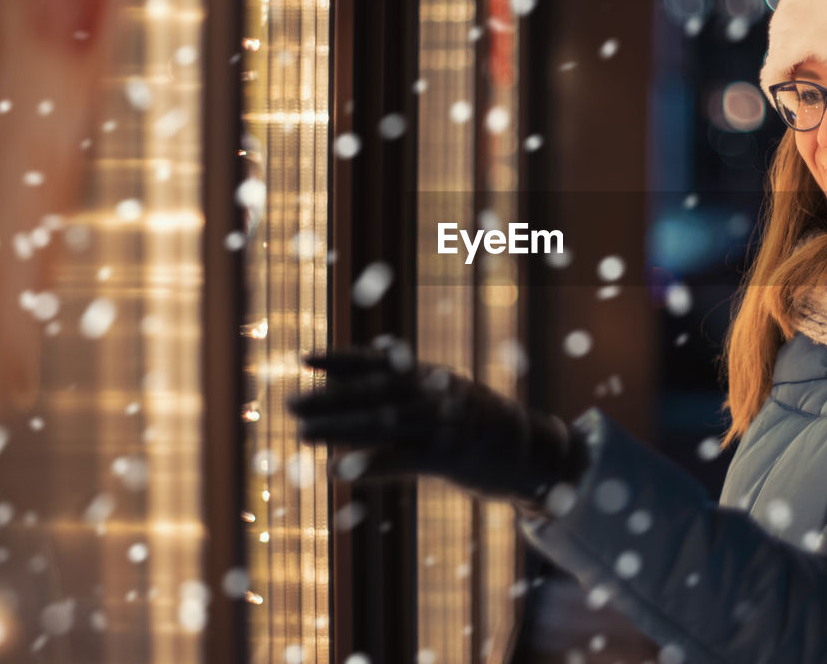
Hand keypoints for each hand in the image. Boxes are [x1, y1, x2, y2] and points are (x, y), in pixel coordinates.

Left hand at [287, 351, 588, 510]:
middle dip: (330, 398)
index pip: (381, 364)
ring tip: (302, 432)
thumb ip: (416, 383)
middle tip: (289, 402)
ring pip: (382, 423)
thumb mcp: (453, 396)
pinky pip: (403, 459)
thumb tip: (379, 355)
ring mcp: (444, 424)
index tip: (305, 358)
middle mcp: (437, 395)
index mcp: (435, 378)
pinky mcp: (451, 456)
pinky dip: (370, 464)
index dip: (342, 360)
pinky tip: (339, 470)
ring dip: (339, 429)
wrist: (537, 453)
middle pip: (375, 393)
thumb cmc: (489, 426)